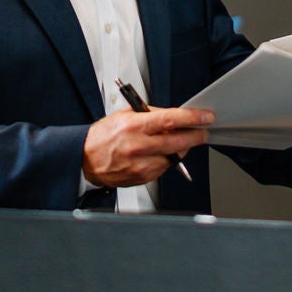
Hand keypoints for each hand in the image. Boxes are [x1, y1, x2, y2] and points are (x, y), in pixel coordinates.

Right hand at [83, 106, 212, 187]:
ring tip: (175, 141)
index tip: (205, 117)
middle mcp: (138, 146)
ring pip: (174, 157)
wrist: (85, 159)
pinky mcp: (142, 177)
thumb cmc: (103, 136)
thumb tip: (174, 116)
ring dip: (181, 148)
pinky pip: (164, 168)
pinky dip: (167, 160)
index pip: (170, 120)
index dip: (192, 118)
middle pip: (178, 141)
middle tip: (202, 131)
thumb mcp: (125, 115)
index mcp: (134, 126)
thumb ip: (151, 114)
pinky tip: (160, 153)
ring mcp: (140, 164)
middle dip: (195, 136)